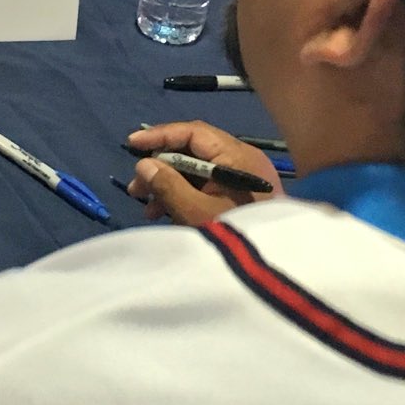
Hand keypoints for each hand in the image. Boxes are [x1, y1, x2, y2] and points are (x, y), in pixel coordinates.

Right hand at [124, 121, 281, 227]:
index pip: (194, 132)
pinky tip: (165, 214)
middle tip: (136, 188)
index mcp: (237, 156)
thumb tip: (144, 165)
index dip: (160, 136)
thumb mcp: (197, 212)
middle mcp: (242, 160)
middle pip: (194, 151)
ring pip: (198, 171)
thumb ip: (168, 185)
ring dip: (170, 184)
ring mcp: (243, 178)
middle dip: (161, 167)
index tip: (131, 144)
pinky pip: (207, 186)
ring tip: (147, 208)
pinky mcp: (240, 195)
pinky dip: (185, 195)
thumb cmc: (236, 236)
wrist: (272, 271)